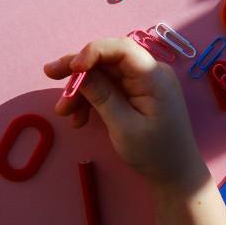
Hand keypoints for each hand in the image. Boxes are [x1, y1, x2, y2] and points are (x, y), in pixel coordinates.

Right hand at [43, 37, 204, 187]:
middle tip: (49, 73)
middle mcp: (148, 72)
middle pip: (106, 59)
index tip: (71, 67)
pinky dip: (90, 99)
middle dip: (78, 69)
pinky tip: (78, 118)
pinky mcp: (134, 92)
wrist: (175, 176)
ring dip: (80, 90)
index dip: (93, 51)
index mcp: (154, 76)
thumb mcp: (124, 127)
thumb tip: (78, 71)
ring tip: (64, 112)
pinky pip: (106, 87)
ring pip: (102, 74)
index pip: (121, 48)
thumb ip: (101, 95)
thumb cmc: (155, 153)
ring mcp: (141, 82)